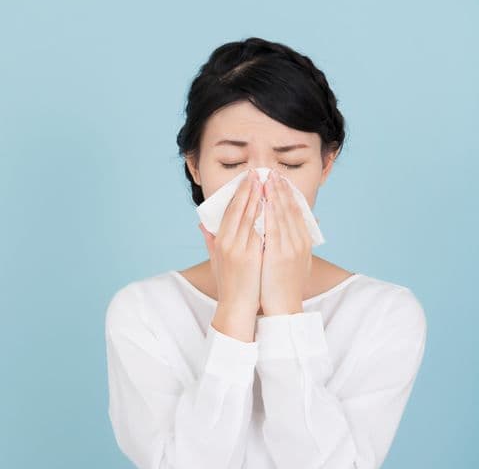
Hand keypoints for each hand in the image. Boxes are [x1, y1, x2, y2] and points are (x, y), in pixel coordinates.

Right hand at [199, 169, 263, 317]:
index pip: (231, 210)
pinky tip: (275, 205)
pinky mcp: (252, 257)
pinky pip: (262, 231)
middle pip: (241, 209)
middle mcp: (228, 242)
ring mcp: (240, 249)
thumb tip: (203, 225)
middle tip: (259, 172)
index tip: (248, 178)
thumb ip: (210, 241)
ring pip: (252, 217)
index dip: (240, 192)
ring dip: (261, 197)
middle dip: (251, 189)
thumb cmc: (228, 284)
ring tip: (269, 183)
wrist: (236, 307)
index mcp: (220, 240)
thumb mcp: (215, 260)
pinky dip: (268, 217)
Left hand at [259, 169, 312, 315]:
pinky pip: (273, 228)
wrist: (284, 309)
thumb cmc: (284, 287)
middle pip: (290, 209)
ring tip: (267, 178)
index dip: (288, 195)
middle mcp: (299, 242)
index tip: (280, 180)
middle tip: (273, 172)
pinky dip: (269, 212)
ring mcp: (290, 248)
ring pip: (282, 215)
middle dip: (281, 189)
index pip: (296, 212)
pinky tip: (264, 199)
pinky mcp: (279, 255)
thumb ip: (294, 245)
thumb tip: (295, 231)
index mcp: (302, 243)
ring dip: (275, 194)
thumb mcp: (296, 263)